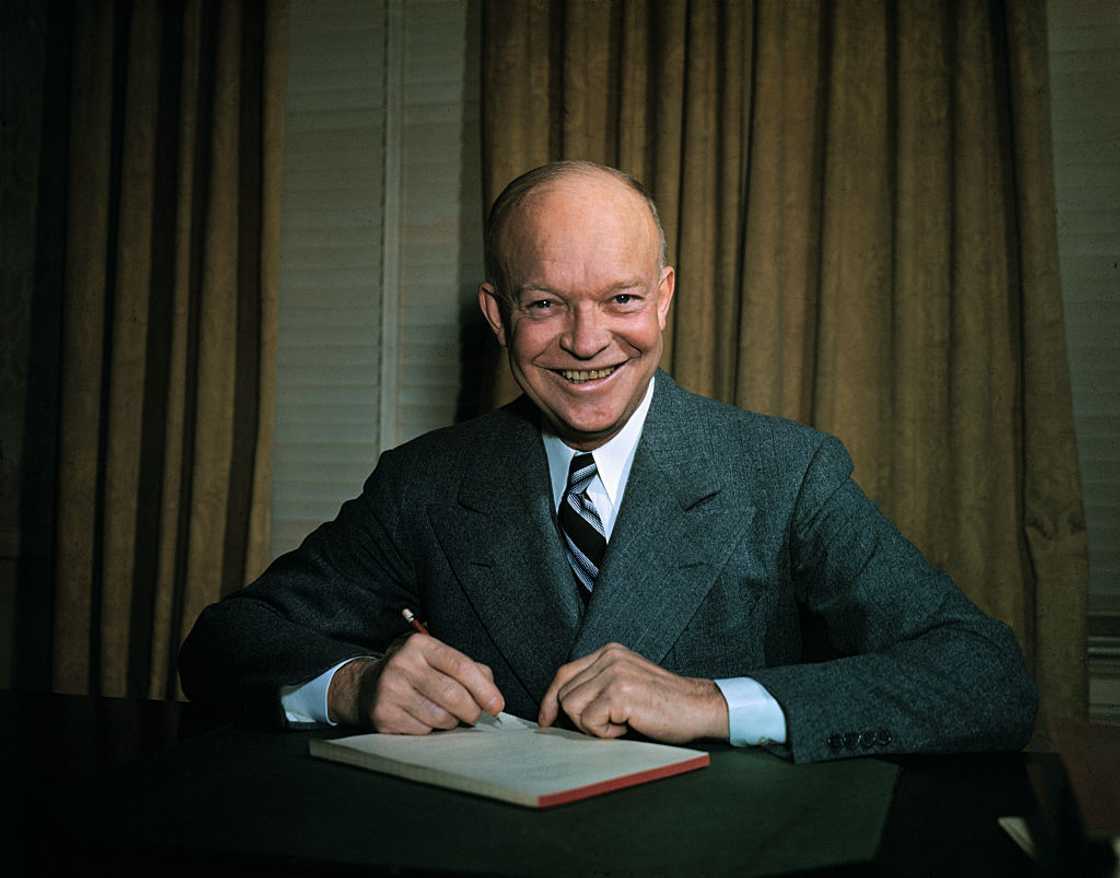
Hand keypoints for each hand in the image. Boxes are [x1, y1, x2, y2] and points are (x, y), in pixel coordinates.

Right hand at [328, 634, 503, 733]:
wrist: (368, 687)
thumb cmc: (415, 673)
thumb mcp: (438, 660)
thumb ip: (470, 670)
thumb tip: (492, 696)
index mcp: (421, 645)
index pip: (461, 666)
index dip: (484, 689)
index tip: (497, 705)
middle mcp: (403, 664)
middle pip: (453, 695)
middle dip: (471, 710)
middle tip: (475, 715)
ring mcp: (391, 691)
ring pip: (440, 717)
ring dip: (452, 721)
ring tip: (446, 714)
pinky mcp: (384, 715)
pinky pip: (423, 731)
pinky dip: (431, 730)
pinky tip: (424, 719)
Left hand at [538, 643, 728, 743]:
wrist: (699, 707)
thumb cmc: (664, 704)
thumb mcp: (625, 683)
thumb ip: (597, 685)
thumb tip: (558, 709)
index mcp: (608, 652)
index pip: (564, 674)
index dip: (550, 700)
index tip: (546, 720)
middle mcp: (608, 657)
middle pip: (563, 694)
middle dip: (578, 719)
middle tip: (611, 724)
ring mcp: (613, 674)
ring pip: (571, 708)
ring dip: (593, 726)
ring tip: (621, 722)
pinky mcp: (619, 694)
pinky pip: (588, 722)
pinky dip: (606, 733)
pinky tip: (629, 725)